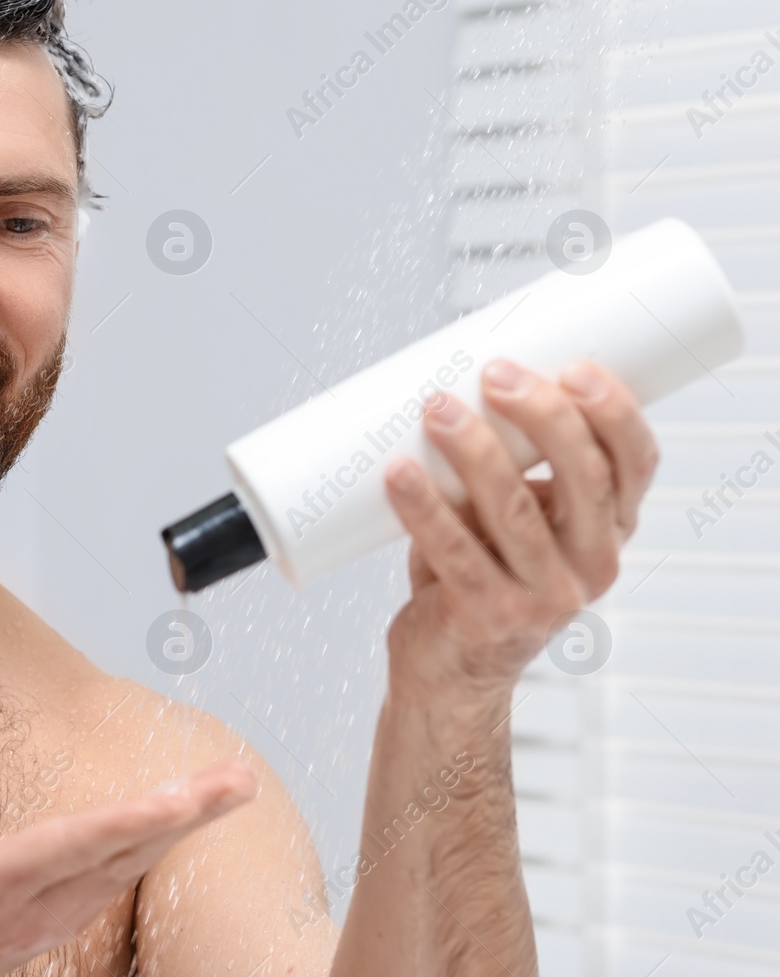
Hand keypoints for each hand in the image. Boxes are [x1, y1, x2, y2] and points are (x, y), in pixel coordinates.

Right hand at [0, 760, 257, 976]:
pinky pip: (116, 878)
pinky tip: (179, 820)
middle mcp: (32, 909)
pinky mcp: (54, 921)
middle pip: (120, 854)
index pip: (71, 846)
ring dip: (181, 827)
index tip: (180, 797)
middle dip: (184, 815)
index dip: (130, 819)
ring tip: (229, 787)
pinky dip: (152, 846)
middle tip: (239, 779)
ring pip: (127, 869)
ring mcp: (49, 920)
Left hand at [382, 359, 658, 695]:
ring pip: (514, 510)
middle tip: (494, 375)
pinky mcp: (489, 617)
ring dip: (474, 451)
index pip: (635, 463)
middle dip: (541, 415)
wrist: (450, 666)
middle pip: (583, 476)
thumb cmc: (479, 572)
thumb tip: (460, 378)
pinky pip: (455, 552)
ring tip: (436, 409)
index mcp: (608, 530)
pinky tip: (397, 474)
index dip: (614, 412)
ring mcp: (543, 597)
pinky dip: (423, 507)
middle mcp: (590, 565)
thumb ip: (507, 463)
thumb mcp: (513, 516)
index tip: (574, 367)